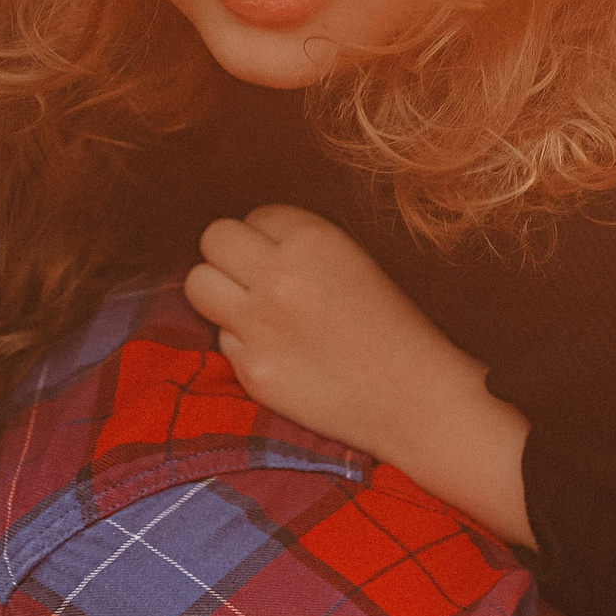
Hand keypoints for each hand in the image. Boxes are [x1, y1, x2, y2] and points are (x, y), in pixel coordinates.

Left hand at [184, 204, 483, 469]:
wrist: (416, 400)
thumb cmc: (392, 330)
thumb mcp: (353, 263)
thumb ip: (300, 248)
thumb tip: (248, 245)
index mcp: (313, 239)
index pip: (257, 215)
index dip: (268, 238)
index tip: (284, 259)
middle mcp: (279, 275)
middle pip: (214, 238)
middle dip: (229, 256)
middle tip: (252, 279)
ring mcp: (260, 324)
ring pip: (199, 284)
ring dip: (218, 294)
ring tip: (251, 311)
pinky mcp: (252, 370)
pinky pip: (222, 341)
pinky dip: (243, 346)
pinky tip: (281, 356)